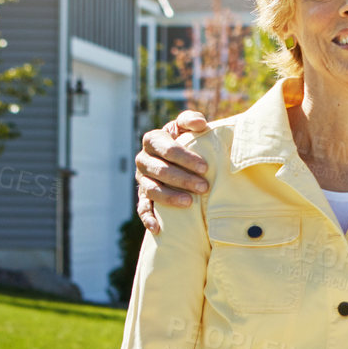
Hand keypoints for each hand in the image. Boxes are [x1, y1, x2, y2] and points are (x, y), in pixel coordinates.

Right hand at [135, 110, 210, 233]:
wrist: (179, 158)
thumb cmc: (187, 140)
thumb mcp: (188, 127)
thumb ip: (192, 120)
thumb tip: (201, 124)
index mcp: (152, 140)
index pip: (166, 148)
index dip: (185, 158)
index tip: (205, 168)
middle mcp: (143, 159)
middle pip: (160, 170)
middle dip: (182, 179)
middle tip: (204, 187)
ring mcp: (142, 179)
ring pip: (151, 189)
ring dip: (169, 197)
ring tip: (189, 202)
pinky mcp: (143, 196)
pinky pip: (142, 208)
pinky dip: (148, 218)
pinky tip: (158, 228)